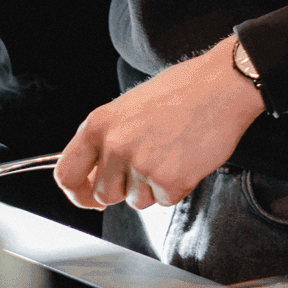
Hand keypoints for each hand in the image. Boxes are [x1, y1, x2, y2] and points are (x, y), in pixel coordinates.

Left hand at [55, 37, 264, 211]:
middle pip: (105, 195)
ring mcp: (141, 165)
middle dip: (124, 189)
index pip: (66, 174)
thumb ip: (108, 138)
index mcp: (99, 124)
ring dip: (153, 187)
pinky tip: (186, 158)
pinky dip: (177, 187)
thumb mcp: (129, 106)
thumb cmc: (181, 91)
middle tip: (147, 166)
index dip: (77, 192)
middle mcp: (115, 145)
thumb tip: (95, 176)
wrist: (221, 86)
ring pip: (137, 201)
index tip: (89, 196)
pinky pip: (165, 201)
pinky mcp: (169, 181)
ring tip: (171, 152)